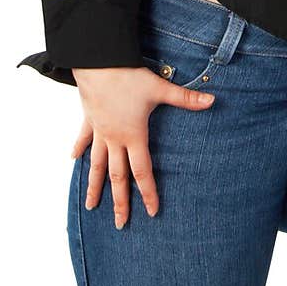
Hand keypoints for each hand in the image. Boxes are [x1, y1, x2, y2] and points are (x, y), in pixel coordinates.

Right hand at [69, 66, 215, 228]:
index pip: (142, 171)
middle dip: (120, 202)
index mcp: (133, 136)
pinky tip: (73, 160)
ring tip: (90, 207)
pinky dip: (78, 149)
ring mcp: (99, 131)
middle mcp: (114, 139)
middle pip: (118, 177)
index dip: (148, 192)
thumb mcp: (160, 88)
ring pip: (97, 165)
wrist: (98, 62)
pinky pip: (83, 139)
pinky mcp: (88, 119)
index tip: (151, 212)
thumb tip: (212, 101)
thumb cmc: (128, 76)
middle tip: (121, 223)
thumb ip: (186, 98)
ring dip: (94, 186)